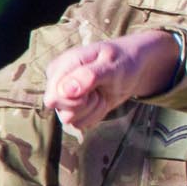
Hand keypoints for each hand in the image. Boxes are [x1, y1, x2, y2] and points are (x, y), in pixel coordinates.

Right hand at [43, 29, 178, 131]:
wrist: (132, 67)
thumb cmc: (121, 61)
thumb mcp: (111, 65)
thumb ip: (88, 76)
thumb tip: (64, 90)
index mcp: (60, 67)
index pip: (53, 97)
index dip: (75, 98)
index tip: (92, 86)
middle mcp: (58, 83)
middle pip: (60, 111)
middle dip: (85, 105)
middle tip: (98, 90)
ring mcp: (64, 98)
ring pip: (69, 120)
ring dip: (92, 110)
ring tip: (101, 93)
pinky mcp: (74, 109)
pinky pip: (79, 124)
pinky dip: (95, 115)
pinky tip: (101, 100)